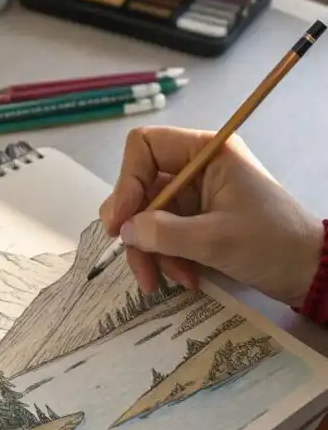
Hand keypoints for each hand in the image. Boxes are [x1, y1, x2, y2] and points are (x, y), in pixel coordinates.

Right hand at [99, 126, 322, 307]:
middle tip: (136, 262)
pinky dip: (168, 257)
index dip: (126, 182)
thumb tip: (124, 231)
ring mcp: (197, 195)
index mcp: (205, 152)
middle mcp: (196, 167)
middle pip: (142, 187)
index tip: (121, 222)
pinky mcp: (198, 220)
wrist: (310, 272)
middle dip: (137, 228)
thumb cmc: (271, 244)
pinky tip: (185, 279)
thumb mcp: (215, 240)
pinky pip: (166, 234)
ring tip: (164, 282)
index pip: (145, 148)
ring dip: (152, 251)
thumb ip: (164, 234)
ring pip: (150, 216)